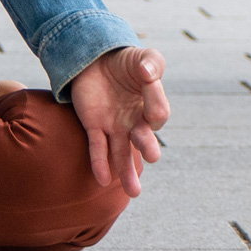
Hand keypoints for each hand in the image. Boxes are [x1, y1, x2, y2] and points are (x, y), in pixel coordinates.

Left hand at [67, 46, 169, 197]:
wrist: (97, 58)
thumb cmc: (127, 61)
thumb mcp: (144, 57)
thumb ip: (152, 64)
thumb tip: (148, 75)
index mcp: (150, 106)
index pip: (157, 115)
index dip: (156, 110)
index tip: (154, 106)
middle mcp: (134, 121)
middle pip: (143, 139)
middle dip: (147, 147)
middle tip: (151, 157)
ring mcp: (114, 125)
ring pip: (121, 153)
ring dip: (126, 171)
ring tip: (134, 193)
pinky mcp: (93, 125)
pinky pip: (97, 147)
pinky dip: (99, 163)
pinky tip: (102, 179)